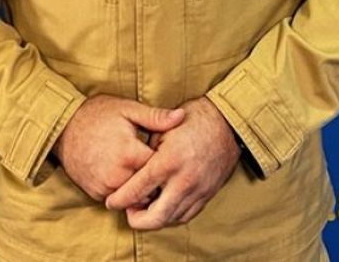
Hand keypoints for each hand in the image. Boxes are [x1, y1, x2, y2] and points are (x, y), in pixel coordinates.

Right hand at [53, 95, 186, 201]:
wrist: (62, 128)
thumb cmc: (97, 115)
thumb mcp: (128, 109)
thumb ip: (156, 117)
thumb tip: (182, 116)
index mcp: (129, 154)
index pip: (161, 168)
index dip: (169, 161)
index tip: (173, 153)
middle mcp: (117, 176)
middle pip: (150, 186)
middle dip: (158, 178)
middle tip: (165, 166)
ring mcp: (105, 187)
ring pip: (135, 196)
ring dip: (143, 187)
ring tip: (148, 172)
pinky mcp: (96, 194)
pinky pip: (119, 198)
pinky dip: (127, 191)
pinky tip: (130, 176)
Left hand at [104, 96, 240, 229]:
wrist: (228, 123)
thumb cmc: (193, 119)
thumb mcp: (164, 129)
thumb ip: (146, 153)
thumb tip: (133, 172)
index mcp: (169, 161)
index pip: (137, 190)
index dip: (120, 200)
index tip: (111, 201)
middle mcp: (184, 180)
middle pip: (154, 217)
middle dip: (136, 219)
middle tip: (127, 211)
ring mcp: (198, 190)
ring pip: (170, 219)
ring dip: (153, 218)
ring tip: (143, 208)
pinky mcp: (207, 194)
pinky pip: (186, 215)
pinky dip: (171, 215)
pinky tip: (162, 207)